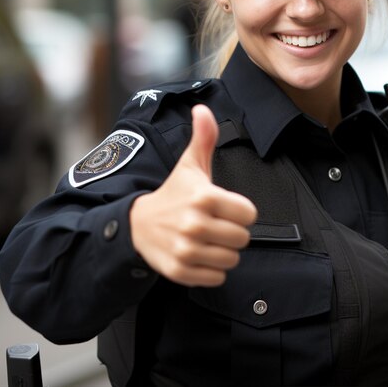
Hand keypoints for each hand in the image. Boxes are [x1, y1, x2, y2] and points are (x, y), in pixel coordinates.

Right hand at [130, 104, 257, 286]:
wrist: (138, 224)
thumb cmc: (173, 193)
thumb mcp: (190, 164)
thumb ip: (203, 137)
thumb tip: (202, 109)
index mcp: (204, 197)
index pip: (249, 214)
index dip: (240, 211)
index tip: (225, 207)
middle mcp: (195, 224)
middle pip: (242, 238)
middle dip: (232, 232)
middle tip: (215, 224)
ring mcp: (187, 250)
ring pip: (231, 259)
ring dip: (223, 251)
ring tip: (207, 239)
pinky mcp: (181, 271)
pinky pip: (216, 277)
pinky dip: (212, 269)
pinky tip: (199, 254)